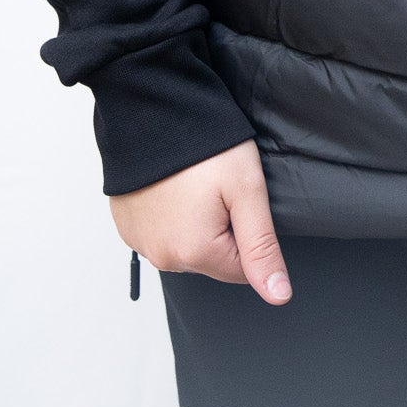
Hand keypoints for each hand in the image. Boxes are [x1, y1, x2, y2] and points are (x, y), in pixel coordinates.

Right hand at [109, 138, 291, 303]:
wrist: (154, 110)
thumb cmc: (205, 145)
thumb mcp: (247, 190)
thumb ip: (262, 247)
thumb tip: (279, 296)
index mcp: (195, 253)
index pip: (240, 269)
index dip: (247, 232)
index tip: (238, 199)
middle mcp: (163, 258)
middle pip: (212, 259)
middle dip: (221, 228)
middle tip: (216, 185)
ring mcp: (140, 243)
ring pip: (186, 246)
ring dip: (194, 222)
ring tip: (194, 182)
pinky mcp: (127, 226)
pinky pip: (160, 233)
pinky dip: (170, 215)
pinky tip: (172, 186)